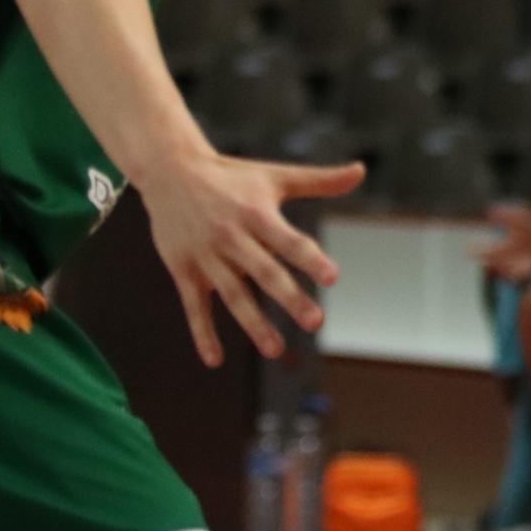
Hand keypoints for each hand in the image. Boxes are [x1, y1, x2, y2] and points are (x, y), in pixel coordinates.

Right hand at [134, 152, 362, 366]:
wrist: (169, 172)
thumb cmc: (231, 176)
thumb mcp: (274, 176)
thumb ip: (319, 180)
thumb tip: (361, 170)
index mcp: (257, 214)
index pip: (289, 240)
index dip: (310, 258)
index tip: (332, 277)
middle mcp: (232, 237)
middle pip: (265, 273)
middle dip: (290, 298)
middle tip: (315, 322)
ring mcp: (206, 256)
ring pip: (232, 295)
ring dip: (253, 324)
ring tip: (276, 350)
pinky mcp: (183, 270)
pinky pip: (194, 307)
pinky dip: (203, 333)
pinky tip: (215, 360)